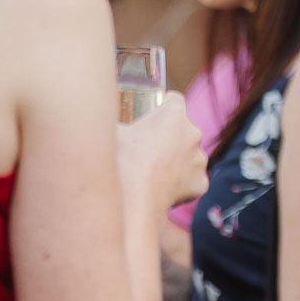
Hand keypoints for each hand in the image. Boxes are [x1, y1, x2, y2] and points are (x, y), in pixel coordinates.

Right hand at [117, 89, 206, 209]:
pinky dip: (180, 185)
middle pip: (183, 130)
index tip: (153, 115)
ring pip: (188, 156)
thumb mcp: (109, 132)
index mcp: (173, 113)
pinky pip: (191, 180)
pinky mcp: (201, 183)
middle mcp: (193, 133)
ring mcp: (199, 159)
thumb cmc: (119, 161)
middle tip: (147, 149)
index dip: (163, 106)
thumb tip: (99, 117)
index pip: (174, 100)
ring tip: (152, 173)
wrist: (132, 200)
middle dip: (169, 137)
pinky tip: (162, 189)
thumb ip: (109, 120)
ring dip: (176, 161)